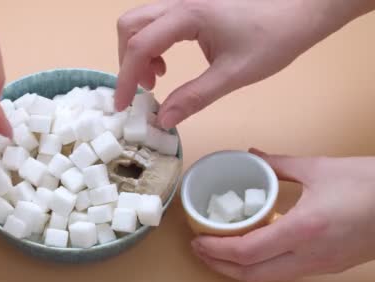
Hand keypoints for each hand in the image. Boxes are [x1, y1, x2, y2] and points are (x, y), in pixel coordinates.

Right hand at [114, 0, 374, 128]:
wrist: (305, 8)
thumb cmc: (275, 38)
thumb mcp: (234, 75)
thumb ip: (194, 98)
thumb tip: (162, 120)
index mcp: (188, 15)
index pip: (139, 47)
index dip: (126, 79)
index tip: (124, 106)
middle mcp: (180, 1)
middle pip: (130, 25)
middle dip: (128, 60)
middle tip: (145, 89)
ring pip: (141, 20)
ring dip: (139, 50)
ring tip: (159, 77)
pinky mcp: (192, 3)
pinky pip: (156, 19)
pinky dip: (152, 42)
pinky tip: (170, 62)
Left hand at [191, 148, 374, 281]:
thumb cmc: (370, 183)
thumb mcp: (319, 168)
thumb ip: (279, 164)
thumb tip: (252, 156)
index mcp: (303, 228)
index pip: (247, 252)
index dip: (216, 250)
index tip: (197, 240)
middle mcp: (310, 255)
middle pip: (252, 275)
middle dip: (220, 266)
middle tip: (199, 250)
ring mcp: (320, 265)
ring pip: (269, 278)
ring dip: (239, 269)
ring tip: (219, 251)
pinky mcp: (329, 266)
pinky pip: (285, 273)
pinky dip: (261, 266)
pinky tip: (252, 249)